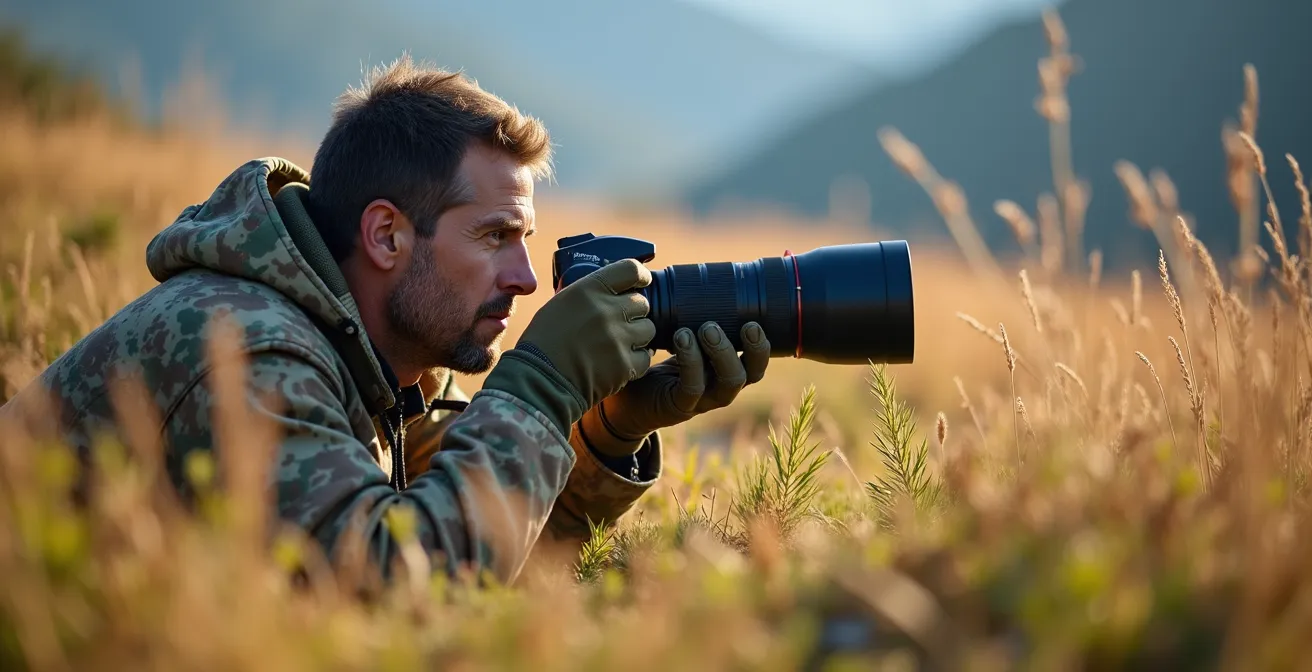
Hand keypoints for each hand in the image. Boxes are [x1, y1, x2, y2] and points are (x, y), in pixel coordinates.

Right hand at [481, 259, 656, 435]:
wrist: (539, 380)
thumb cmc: (543, 342)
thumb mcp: (560, 304)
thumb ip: (588, 295)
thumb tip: (612, 293)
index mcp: (589, 289)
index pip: (631, 270)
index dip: (640, 276)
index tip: (642, 282)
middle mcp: (607, 310)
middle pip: (642, 303)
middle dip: (634, 312)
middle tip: (620, 322)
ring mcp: (619, 338)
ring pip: (648, 329)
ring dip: (638, 336)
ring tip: (618, 344)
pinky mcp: (625, 365)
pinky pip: (645, 358)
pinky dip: (635, 361)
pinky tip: (620, 362)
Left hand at [580, 321, 770, 456]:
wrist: (623, 400)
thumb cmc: (651, 362)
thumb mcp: (672, 337)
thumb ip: (682, 314)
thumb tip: (676, 271)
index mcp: (723, 367)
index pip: (755, 359)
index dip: (763, 343)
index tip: (755, 318)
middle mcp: (719, 384)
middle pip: (752, 373)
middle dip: (754, 348)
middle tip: (746, 324)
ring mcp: (703, 399)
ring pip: (730, 382)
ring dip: (722, 352)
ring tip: (705, 328)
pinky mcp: (681, 406)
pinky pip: (694, 387)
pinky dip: (692, 361)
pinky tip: (682, 339)